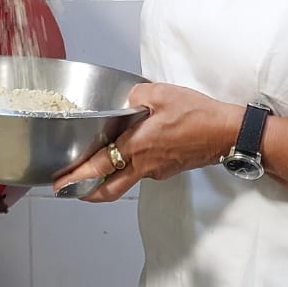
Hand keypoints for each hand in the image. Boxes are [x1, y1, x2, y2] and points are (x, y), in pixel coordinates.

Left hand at [56, 84, 242, 202]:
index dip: (76, 177)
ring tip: (94, 170)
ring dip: (107, 180)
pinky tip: (131, 152)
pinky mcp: (168, 170)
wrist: (227, 133)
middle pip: (108, 189)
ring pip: (125, 181)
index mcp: (137, 145)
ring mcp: (156, 171)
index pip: (99, 167)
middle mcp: (144, 164)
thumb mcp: (162, 93)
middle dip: (85, 193)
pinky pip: (142, 172)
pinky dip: (130, 167)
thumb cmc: (198, 115)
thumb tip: (124, 99)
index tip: (60, 184)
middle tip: (69, 191)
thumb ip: (135, 94)